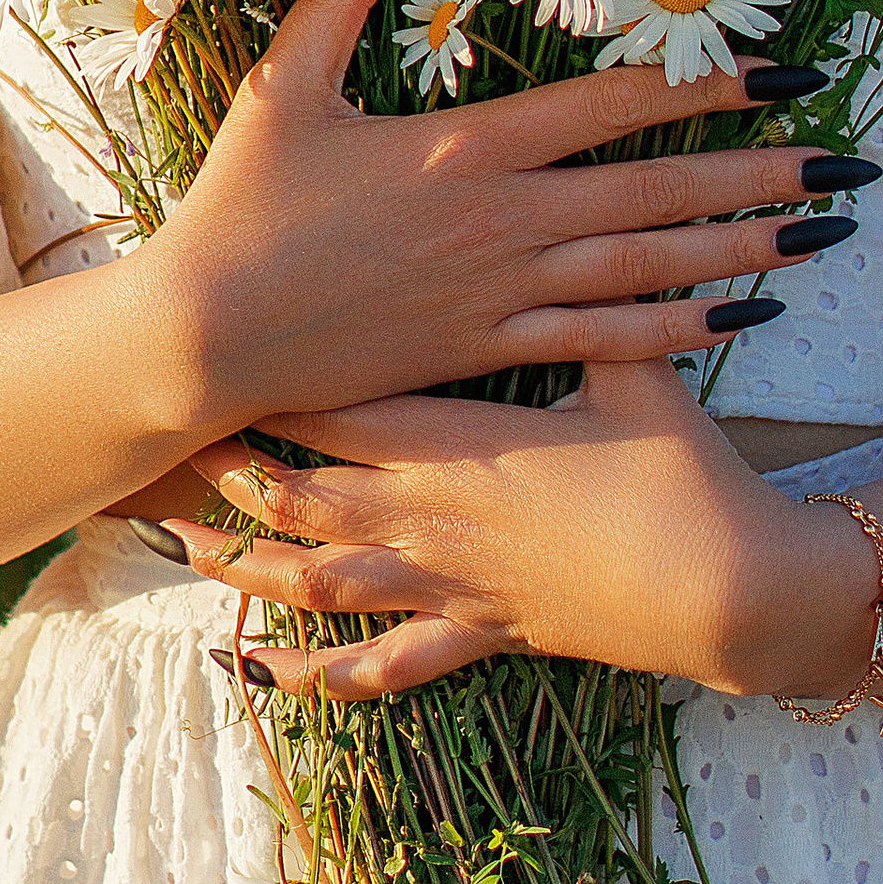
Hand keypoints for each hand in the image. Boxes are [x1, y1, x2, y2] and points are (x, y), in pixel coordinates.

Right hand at [140, 0, 870, 438]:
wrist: (206, 337)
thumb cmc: (240, 208)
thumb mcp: (284, 85)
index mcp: (467, 144)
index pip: (614, 105)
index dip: (706, 85)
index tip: (783, 70)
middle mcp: (505, 218)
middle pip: (660, 188)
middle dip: (765, 172)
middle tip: (851, 161)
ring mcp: (503, 292)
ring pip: (651, 267)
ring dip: (745, 249)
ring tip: (823, 236)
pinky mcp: (487, 352)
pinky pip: (604, 342)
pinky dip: (678, 332)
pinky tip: (739, 319)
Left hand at [170, 359, 869, 698]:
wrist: (729, 590)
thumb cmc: (681, 473)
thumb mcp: (630, 370)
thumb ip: (584, 303)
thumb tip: (583, 211)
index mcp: (456, 446)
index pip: (332, 409)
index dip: (259, 387)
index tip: (196, 363)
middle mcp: (430, 521)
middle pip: (297, 494)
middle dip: (225, 473)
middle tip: (153, 450)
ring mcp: (446, 586)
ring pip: (315, 583)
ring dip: (241, 567)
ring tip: (177, 543)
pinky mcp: (477, 635)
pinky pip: (380, 665)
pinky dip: (313, 673)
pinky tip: (256, 672)